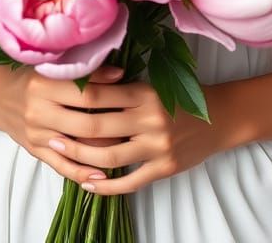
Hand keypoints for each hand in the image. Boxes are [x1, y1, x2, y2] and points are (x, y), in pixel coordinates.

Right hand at [0, 63, 136, 186]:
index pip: (84, 92)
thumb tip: (118, 74)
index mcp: (43, 85)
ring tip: (127, 149)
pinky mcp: (35, 151)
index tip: (129, 88)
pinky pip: (62, 167)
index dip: (110, 91)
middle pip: (84, 123)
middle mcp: (39, 112)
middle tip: (135, 124)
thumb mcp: (50, 67)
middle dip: (113, 125)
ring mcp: (37, 135)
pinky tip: (102, 176)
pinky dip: (83, 173)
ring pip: (77, 148)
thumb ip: (80, 71)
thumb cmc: (29, 76)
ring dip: (103, 151)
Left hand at [44, 73, 230, 195]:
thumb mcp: (155, 85)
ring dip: (83, 161)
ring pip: (110, 157)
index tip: (56, 104)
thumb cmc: (182, 97)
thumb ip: (125, 88)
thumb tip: (84, 87)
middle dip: (72, 133)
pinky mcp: (164, 167)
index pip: (102, 95)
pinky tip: (89, 185)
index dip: (76, 101)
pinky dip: (106, 187)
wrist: (221, 117)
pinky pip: (130, 182)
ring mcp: (158, 145)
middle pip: (100, 127)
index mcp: (146, 92)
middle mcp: (151, 118)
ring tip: (65, 159)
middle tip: (50, 135)